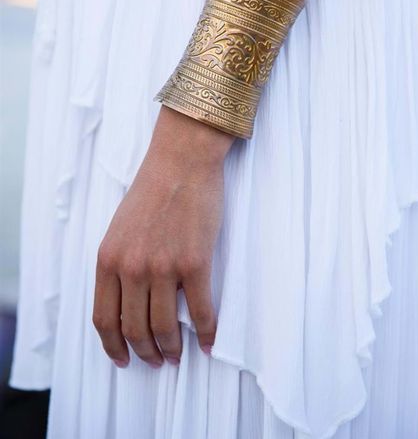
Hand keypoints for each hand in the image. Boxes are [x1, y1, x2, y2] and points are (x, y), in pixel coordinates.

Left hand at [92, 106, 234, 367]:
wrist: (181, 162)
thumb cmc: (152, 190)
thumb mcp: (120, 228)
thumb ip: (120, 264)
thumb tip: (129, 301)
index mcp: (109, 259)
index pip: (104, 318)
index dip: (113, 346)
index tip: (123, 358)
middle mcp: (132, 268)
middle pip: (135, 328)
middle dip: (146, 352)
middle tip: (156, 360)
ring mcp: (164, 267)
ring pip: (165, 327)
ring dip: (172, 348)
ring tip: (177, 355)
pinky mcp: (195, 263)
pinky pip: (201, 310)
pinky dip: (206, 332)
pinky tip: (208, 341)